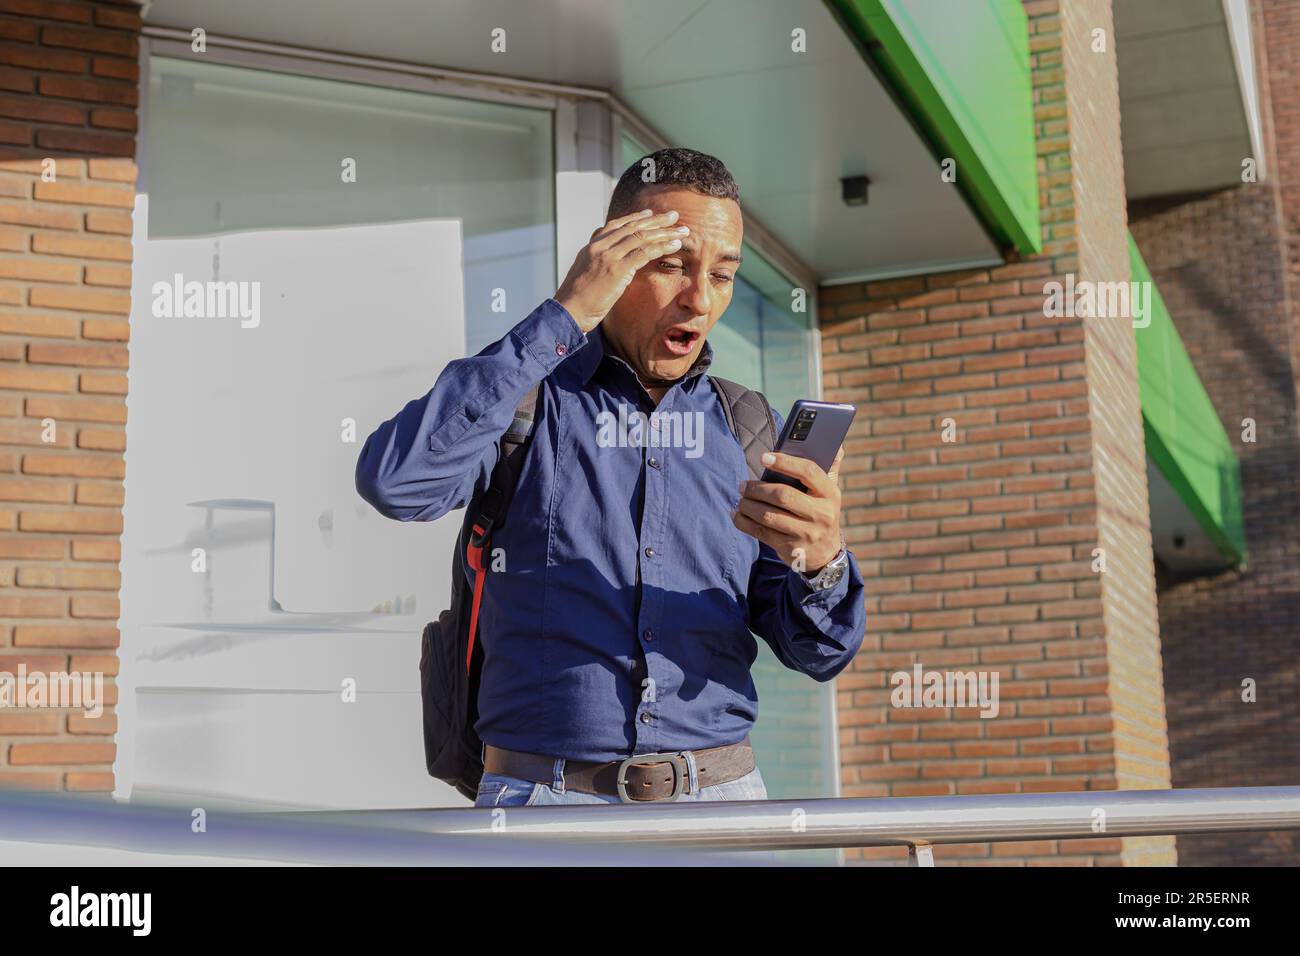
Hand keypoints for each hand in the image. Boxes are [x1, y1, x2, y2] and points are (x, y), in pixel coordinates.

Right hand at [555, 209, 689, 331]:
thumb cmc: (576, 302)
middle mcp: (600, 247)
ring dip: (665, 232)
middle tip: (674, 214)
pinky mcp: (617, 269)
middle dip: (656, 220)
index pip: (616, 225)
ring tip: (682, 230)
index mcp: (592, 247)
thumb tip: (612, 266)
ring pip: (642, 236)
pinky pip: (644, 252)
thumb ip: (598, 266)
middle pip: (633, 226)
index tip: (651, 214)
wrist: (567, 312)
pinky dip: (662, 247)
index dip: (636, 218)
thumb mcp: (585, 277)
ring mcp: (608, 256)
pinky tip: (675, 245)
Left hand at [733, 448, 844, 573]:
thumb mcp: (830, 492)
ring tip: (740, 499)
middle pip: (783, 496)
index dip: (785, 462)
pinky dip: (744, 522)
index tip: (764, 457)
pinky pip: (761, 532)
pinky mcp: (790, 548)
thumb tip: (836, 444)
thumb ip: (830, 467)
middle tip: (742, 485)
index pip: (808, 472)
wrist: (826, 554)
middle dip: (757, 489)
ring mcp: (806, 533)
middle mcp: (821, 514)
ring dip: (748, 506)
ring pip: (768, 516)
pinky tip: (737, 514)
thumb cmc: (821, 512)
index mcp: (830, 493)